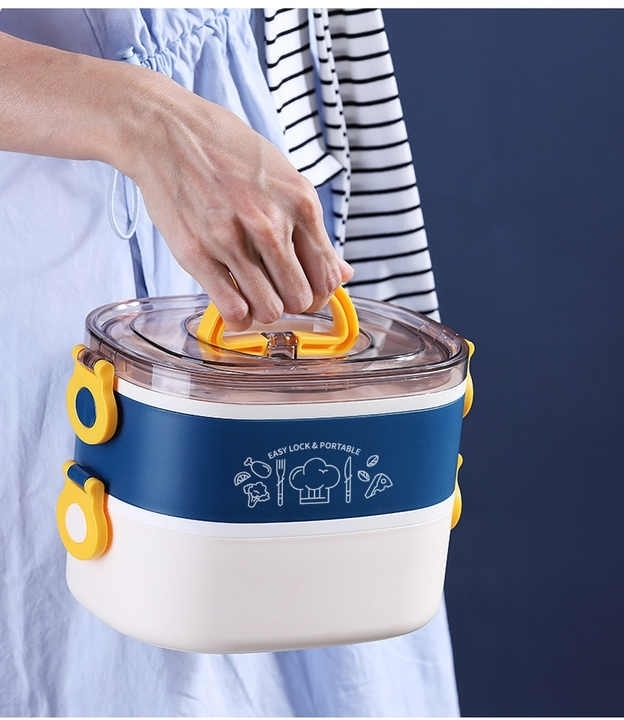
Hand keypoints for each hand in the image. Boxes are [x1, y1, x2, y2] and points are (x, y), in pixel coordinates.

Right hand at [118, 70, 352, 330]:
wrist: (168, 130)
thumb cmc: (227, 151)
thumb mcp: (284, 178)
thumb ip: (313, 229)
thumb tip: (344, 273)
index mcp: (300, 203)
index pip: (327, 276)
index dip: (319, 293)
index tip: (304, 290)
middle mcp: (271, 223)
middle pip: (301, 298)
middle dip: (292, 304)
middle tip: (277, 294)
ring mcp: (233, 240)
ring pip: (270, 309)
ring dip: (264, 312)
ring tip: (254, 298)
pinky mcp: (198, 254)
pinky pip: (233, 308)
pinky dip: (238, 317)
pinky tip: (234, 306)